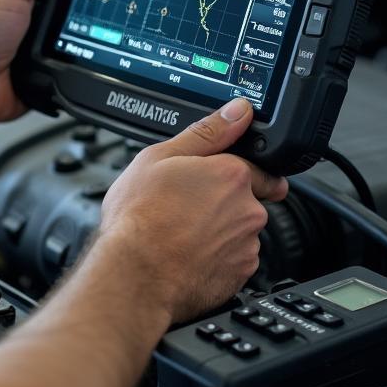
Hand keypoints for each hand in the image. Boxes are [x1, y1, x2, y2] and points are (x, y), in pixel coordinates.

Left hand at [0, 0, 73, 128]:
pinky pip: (73, 66)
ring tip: (65, 42)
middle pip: (77, 3)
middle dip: (85, 8)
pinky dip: (74, 67)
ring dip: (80, 40)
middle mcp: (32, 12)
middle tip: (76, 12)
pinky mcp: (46, 70)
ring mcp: (39, 42)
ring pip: (80, 35)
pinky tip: (66, 64)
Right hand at [98, 97, 287, 324]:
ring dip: (218, 229)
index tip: (208, 178)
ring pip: (237, 229)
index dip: (226, 168)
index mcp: (231, 174)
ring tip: (180, 231)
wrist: (135, 275)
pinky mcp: (240, 275)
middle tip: (185, 205)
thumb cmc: (141, 217)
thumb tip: (238, 111)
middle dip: (221, 200)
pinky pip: (233, 258)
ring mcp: (246, 245)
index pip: (251, 162)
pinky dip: (216, 256)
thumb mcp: (160, 157)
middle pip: (244, 197)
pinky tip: (187, 253)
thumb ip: (207, 132)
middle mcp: (248, 209)